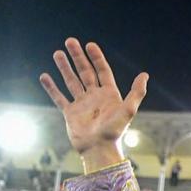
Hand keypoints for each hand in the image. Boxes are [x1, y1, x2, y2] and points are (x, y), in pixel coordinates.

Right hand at [39, 38, 148, 172]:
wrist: (98, 149)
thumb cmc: (115, 131)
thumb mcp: (128, 110)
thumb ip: (136, 92)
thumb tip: (145, 74)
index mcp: (109, 94)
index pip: (102, 71)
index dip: (96, 57)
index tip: (89, 44)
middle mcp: (95, 97)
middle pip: (85, 72)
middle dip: (78, 57)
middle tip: (70, 41)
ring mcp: (82, 104)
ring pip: (71, 81)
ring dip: (64, 67)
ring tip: (57, 53)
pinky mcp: (70, 113)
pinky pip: (59, 97)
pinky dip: (51, 87)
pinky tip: (44, 76)